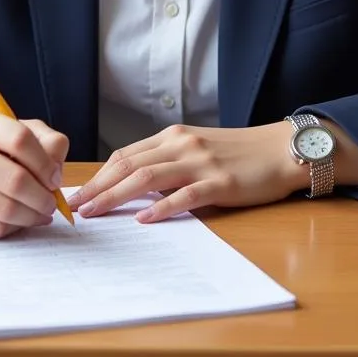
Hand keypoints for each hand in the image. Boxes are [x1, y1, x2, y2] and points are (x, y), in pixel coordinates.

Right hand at [0, 111, 68, 239]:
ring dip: (32, 216)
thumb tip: (55, 173)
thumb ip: (49, 142)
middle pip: (14, 180)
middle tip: (51, 203)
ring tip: (41, 213)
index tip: (55, 178)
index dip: (46, 163)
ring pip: (5, 209)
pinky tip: (19, 220)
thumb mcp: (22, 130)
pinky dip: (13, 228)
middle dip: (43, 197)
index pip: (20, 140)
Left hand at [69, 122, 303, 223]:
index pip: (125, 155)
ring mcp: (200, 162)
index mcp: (173, 136)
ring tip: (96, 212)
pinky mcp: (220, 182)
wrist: (281, 149)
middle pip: (128, 165)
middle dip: (98, 186)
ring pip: (147, 177)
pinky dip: (161, 207)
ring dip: (117, 195)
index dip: (99, 174)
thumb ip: (169, 162)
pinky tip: (145, 220)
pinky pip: (184, 195)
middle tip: (76, 207)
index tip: (79, 193)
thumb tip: (135, 188)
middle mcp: (182, 144)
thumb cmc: (239, 153)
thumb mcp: (198, 149)